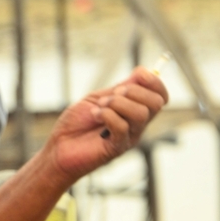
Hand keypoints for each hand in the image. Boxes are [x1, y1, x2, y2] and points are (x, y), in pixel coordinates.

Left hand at [46, 66, 168, 182]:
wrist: (59, 146)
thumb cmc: (77, 123)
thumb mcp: (98, 98)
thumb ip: (121, 88)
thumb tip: (144, 72)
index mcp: (134, 110)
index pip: (160, 96)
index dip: (155, 82)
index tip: (139, 74)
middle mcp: (136, 125)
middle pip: (156, 103)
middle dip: (134, 91)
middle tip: (112, 94)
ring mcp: (129, 137)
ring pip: (141, 114)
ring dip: (117, 103)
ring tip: (99, 107)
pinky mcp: (117, 148)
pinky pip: (122, 127)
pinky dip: (107, 115)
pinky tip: (94, 116)